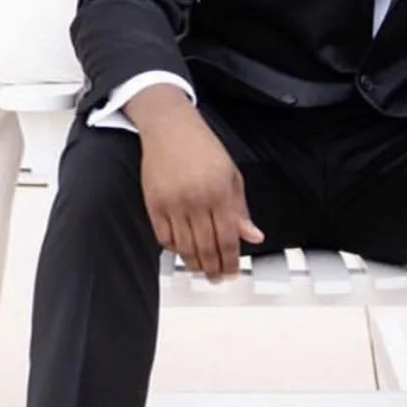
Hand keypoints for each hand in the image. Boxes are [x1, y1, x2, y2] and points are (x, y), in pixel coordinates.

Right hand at [130, 92, 262, 280]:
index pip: (228, 239)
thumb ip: (241, 210)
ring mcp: (173, 203)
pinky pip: (164, 238)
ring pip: (184, 248)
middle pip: (206, 248)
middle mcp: (196, 200)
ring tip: (201, 269)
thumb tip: (253, 236)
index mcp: (220, 193)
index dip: (231, 262)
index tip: (232, 272)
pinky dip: (174, 250)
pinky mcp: (154, 203)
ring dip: (194, 264)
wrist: (170, 128)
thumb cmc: (202, 148)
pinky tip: (182, 251)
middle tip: (217, 278)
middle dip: (213, 269)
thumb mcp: (231, 176)